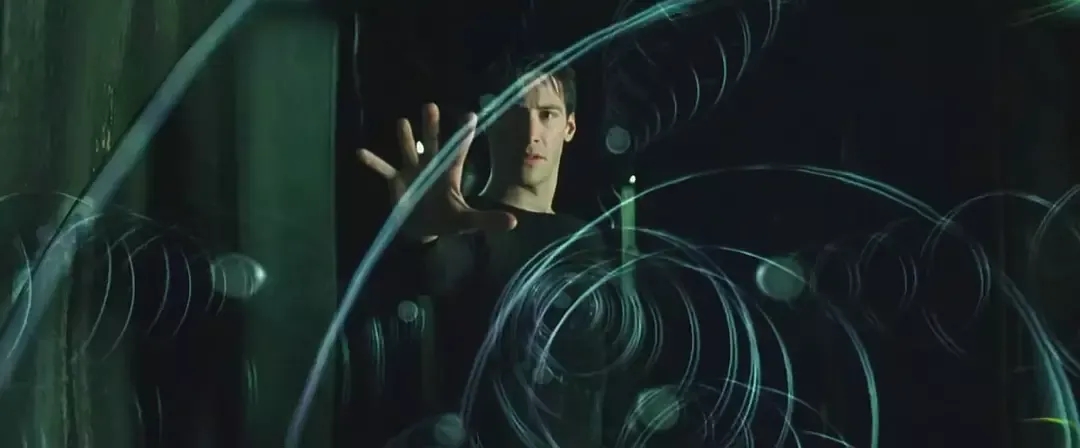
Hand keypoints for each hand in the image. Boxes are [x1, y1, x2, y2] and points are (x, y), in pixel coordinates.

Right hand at [357, 103, 516, 241]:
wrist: (422, 230)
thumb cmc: (447, 220)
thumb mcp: (468, 221)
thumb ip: (489, 220)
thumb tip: (514, 223)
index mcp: (450, 173)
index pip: (459, 150)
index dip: (464, 135)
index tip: (470, 115)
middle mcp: (431, 167)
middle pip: (432, 143)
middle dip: (431, 126)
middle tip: (430, 106)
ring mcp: (412, 171)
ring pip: (408, 149)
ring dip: (405, 138)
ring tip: (402, 122)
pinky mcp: (396, 181)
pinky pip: (383, 169)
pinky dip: (373, 162)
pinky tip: (361, 152)